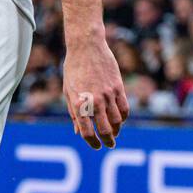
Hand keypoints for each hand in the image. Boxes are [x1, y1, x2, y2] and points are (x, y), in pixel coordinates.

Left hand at [62, 26, 128, 148]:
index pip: (87, 132)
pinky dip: (124, 117)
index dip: (92, 143)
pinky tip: (120, 119)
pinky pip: (125, 108)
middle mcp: (94, 101)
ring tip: (114, 132)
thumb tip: (78, 132)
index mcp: (78, 104)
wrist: (86, 46)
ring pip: (117, 121)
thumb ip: (74, 113)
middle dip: (108, 141)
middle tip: (109, 144)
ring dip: (117, 130)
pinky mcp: (118, 87)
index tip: (96, 146)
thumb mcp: (68, 91)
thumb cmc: (73, 69)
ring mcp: (108, 94)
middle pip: (105, 130)